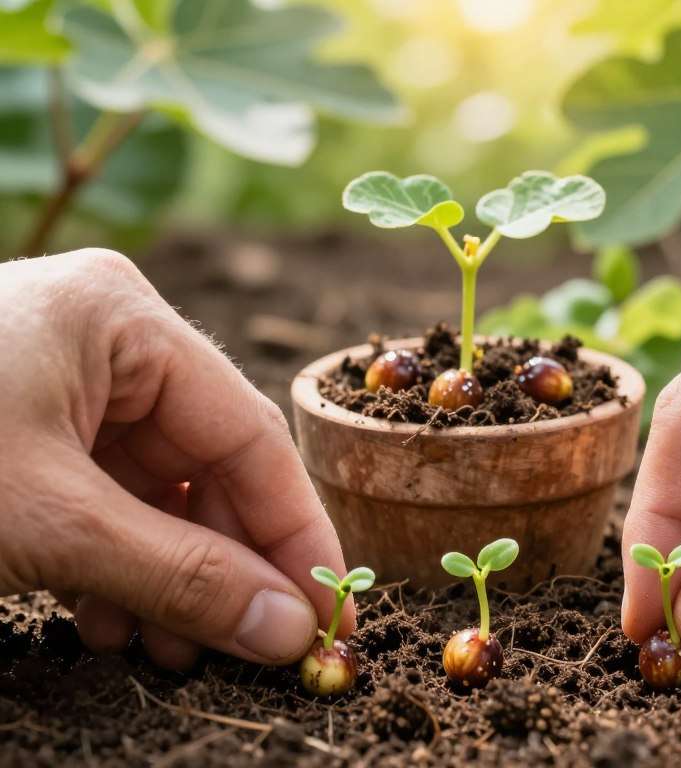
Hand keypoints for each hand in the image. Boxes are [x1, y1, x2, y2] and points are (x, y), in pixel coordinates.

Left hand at [0, 248, 349, 668]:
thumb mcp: (49, 524)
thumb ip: (181, 578)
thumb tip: (292, 632)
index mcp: (124, 317)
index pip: (247, 432)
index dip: (295, 530)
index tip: (327, 613)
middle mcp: (107, 337)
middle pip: (208, 465)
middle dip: (228, 565)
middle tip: (254, 650)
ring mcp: (66, 380)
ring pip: (160, 489)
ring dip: (174, 575)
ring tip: (175, 651)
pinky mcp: (32, 426)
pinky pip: (108, 497)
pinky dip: (119, 564)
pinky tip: (113, 620)